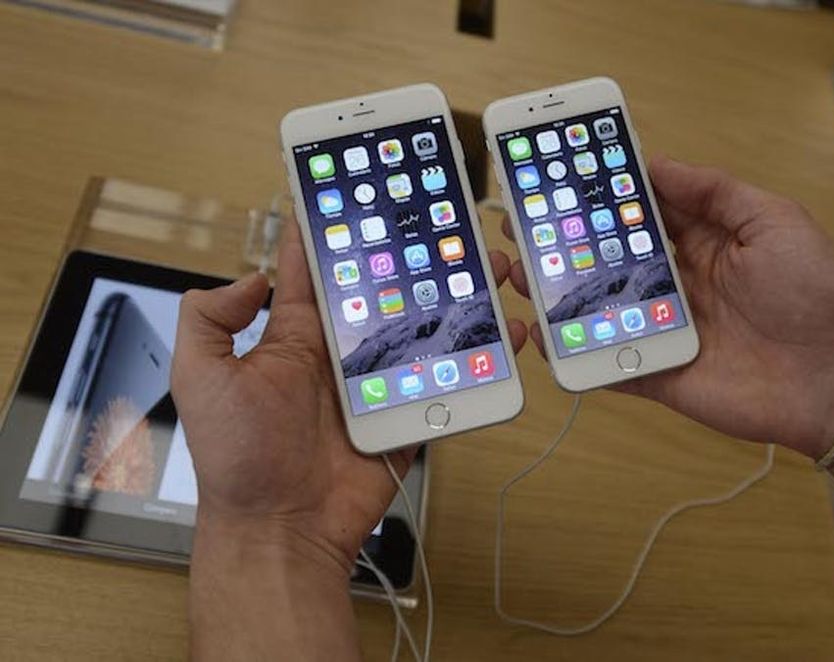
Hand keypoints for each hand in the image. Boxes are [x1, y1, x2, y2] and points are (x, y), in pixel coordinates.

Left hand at [171, 218, 526, 566]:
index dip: (335, 230)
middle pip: (387, 289)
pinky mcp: (409, 410)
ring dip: (458, 294)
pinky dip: (482, 353)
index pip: (318, 268)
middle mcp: (340, 351)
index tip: (358, 188)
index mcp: (294, 336)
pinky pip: (450, 376)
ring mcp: (379, 380)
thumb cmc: (237, 459)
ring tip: (491, 263)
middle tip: (450, 219)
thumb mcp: (200, 379)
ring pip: (425, 324)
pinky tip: (506, 330)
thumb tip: (253, 276)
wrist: (282, 529)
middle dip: (416, 254)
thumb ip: (209, 319)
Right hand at [506, 156, 833, 457]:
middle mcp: (677, 284)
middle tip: (522, 227)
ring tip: (521, 274)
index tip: (562, 180)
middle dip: (568, 245)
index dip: (603, 198)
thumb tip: (657, 163)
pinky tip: (543, 337)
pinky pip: (608, 365)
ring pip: (599, 310)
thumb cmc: (817, 291)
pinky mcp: (659, 373)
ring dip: (559, 294)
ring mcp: (664, 329)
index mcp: (702, 244)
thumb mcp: (775, 221)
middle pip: (611, 262)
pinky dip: (575, 356)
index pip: (641, 215)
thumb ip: (715, 192)